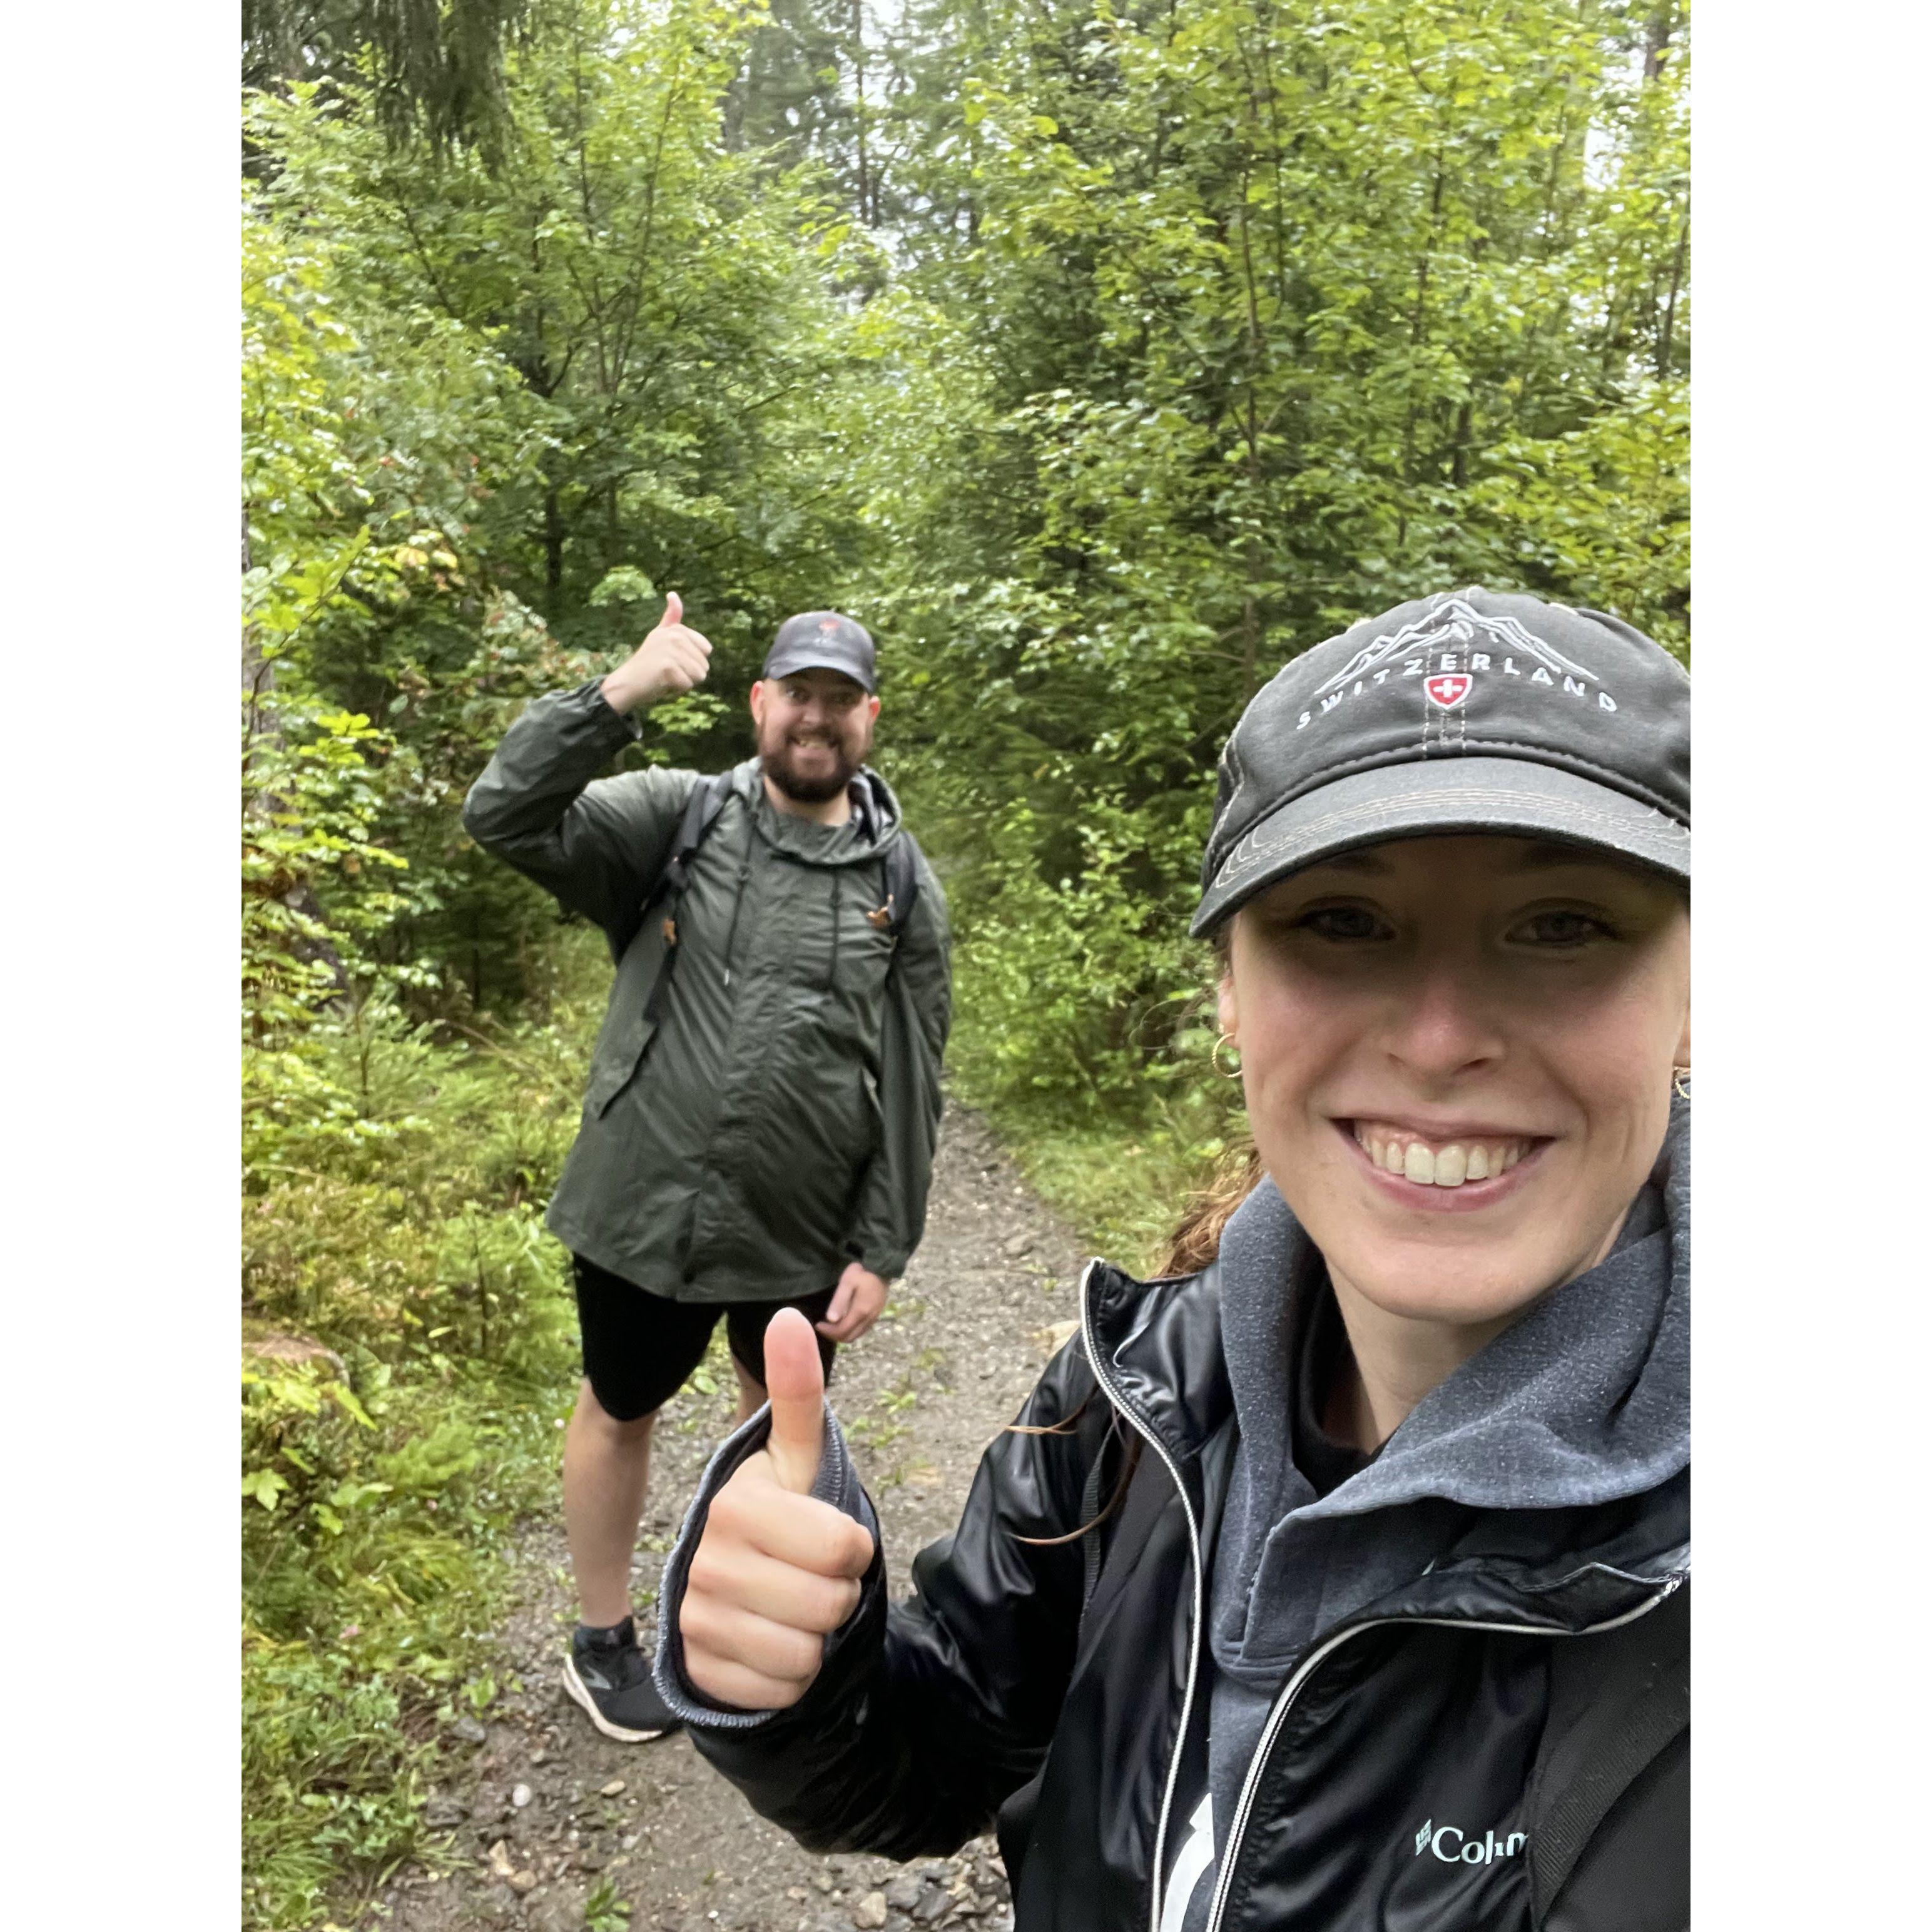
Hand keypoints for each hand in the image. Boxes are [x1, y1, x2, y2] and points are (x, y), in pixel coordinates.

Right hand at [600, 591, 712, 712]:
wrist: (627, 682)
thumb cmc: (647, 663)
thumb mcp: (660, 636)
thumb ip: (670, 618)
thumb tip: (673, 593)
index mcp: (677, 629)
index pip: (707, 650)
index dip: (693, 661)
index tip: (673, 660)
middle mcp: (674, 635)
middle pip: (704, 665)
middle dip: (689, 674)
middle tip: (668, 672)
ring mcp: (670, 650)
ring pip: (699, 676)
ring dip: (684, 682)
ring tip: (666, 677)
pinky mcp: (667, 666)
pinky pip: (688, 684)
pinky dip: (677, 690)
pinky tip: (662, 684)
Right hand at [679, 1309, 875, 1710]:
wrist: (731, 1591)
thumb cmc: (778, 1517)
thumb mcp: (795, 1459)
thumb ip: (796, 1393)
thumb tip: (788, 1314)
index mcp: (736, 1504)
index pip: (844, 1547)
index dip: (853, 1548)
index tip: (829, 1537)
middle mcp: (706, 1562)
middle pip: (829, 1604)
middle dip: (836, 1596)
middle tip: (809, 1578)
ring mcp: (695, 1621)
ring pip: (806, 1654)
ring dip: (814, 1639)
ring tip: (790, 1610)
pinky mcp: (698, 1672)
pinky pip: (779, 1692)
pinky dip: (788, 1680)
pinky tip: (769, 1647)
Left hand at [817, 1261, 888, 1342]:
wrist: (881, 1269)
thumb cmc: (861, 1274)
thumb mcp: (847, 1283)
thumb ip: (839, 1301)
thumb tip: (830, 1319)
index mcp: (860, 1312)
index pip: (842, 1331)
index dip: (828, 1332)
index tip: (818, 1324)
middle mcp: (868, 1319)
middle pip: (849, 1337)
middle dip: (834, 1335)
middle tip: (823, 1326)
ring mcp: (873, 1319)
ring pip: (855, 1336)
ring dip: (842, 1334)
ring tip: (831, 1325)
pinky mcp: (875, 1316)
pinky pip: (861, 1330)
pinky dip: (850, 1331)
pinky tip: (843, 1321)